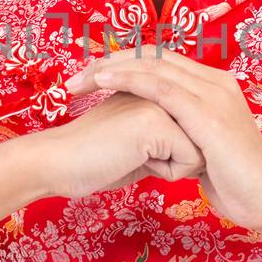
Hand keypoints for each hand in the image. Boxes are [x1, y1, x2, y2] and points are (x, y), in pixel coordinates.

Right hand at [31, 89, 205, 198]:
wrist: (59, 164)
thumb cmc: (96, 160)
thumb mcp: (141, 141)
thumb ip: (169, 135)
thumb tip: (201, 149)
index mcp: (156, 88)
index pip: (195, 129)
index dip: (175, 152)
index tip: (137, 148)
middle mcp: (161, 88)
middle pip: (201, 138)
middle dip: (178, 158)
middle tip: (134, 153)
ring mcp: (159, 100)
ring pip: (199, 149)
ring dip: (172, 165)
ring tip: (135, 156)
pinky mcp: (156, 120)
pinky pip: (189, 160)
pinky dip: (167, 173)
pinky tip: (135, 161)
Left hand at [65, 44, 261, 232]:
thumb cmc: (237, 182)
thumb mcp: (204, 149)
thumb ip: (183, 134)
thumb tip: (158, 139)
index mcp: (215, 86)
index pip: (161, 61)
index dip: (124, 64)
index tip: (89, 78)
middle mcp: (215, 82)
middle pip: (154, 56)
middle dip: (111, 61)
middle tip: (75, 77)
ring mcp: (213, 94)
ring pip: (154, 65)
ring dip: (112, 67)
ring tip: (80, 77)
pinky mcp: (208, 114)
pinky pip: (162, 87)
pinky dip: (129, 79)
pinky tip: (103, 81)